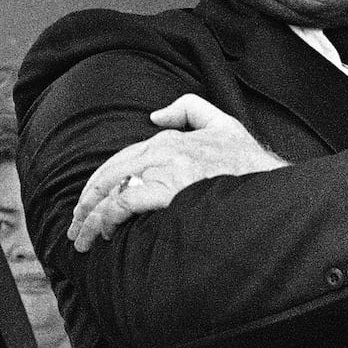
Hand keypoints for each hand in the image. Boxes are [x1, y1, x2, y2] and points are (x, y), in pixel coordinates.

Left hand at [68, 95, 285, 250]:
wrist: (271, 189)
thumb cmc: (250, 165)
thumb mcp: (225, 124)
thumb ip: (192, 109)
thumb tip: (156, 116)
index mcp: (172, 138)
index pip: (122, 159)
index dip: (102, 183)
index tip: (90, 204)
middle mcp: (164, 149)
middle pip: (110, 173)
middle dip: (88, 202)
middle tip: (76, 227)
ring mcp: (165, 169)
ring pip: (112, 189)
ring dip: (91, 216)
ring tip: (82, 238)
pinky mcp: (167, 190)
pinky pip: (124, 202)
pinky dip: (108, 217)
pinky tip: (104, 233)